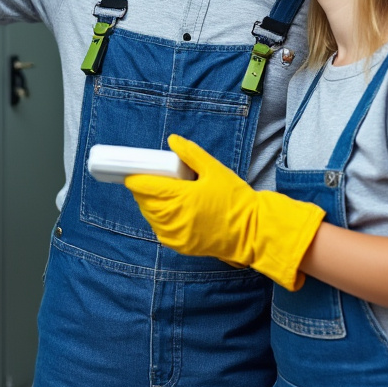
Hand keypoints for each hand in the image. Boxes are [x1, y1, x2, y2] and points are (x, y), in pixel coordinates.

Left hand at [124, 135, 324, 290]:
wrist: (253, 232)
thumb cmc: (236, 199)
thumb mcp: (215, 169)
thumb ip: (190, 153)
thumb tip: (172, 140)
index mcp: (180, 198)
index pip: (145, 187)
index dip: (136, 177)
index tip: (134, 170)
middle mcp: (174, 219)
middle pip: (144, 201)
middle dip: (143, 189)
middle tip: (149, 177)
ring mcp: (176, 235)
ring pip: (150, 217)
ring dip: (150, 204)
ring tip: (160, 192)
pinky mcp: (181, 246)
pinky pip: (160, 230)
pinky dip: (159, 219)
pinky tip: (170, 210)